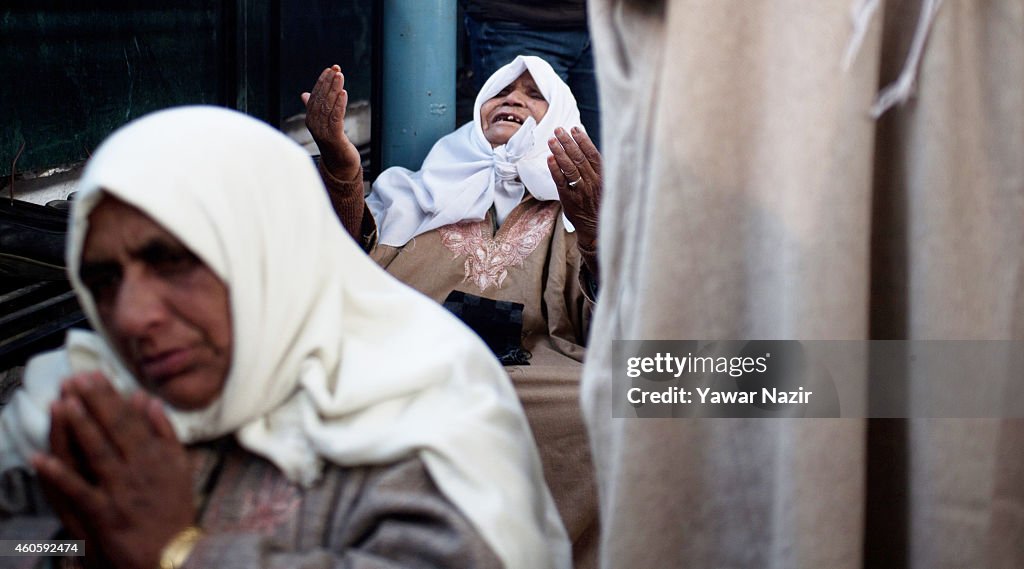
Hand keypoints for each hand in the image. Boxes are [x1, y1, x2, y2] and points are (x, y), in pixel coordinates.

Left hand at [33, 373, 194, 568]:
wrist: (173, 552)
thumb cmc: (174, 509)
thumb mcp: (179, 466)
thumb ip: (164, 431)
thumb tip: (147, 399)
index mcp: (156, 455)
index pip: (130, 419)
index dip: (110, 396)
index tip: (93, 375)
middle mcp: (140, 468)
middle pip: (113, 429)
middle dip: (93, 402)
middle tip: (74, 379)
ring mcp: (122, 490)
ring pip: (97, 453)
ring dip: (79, 427)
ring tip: (63, 404)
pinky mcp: (106, 514)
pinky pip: (79, 491)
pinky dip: (60, 475)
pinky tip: (40, 459)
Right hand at [302, 65, 362, 181]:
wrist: (340, 165)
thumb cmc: (333, 143)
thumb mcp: (324, 123)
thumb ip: (314, 108)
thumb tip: (305, 94)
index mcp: (310, 119)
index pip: (315, 96)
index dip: (322, 82)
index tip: (330, 69)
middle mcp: (314, 124)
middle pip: (321, 99)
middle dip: (328, 82)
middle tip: (336, 68)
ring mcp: (323, 132)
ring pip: (328, 106)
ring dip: (334, 89)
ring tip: (340, 76)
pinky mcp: (334, 138)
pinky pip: (336, 118)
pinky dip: (339, 104)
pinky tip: (343, 93)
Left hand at [546, 127, 601, 248]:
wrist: (595, 228)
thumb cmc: (599, 203)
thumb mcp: (605, 185)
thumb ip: (597, 168)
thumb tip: (586, 147)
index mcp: (603, 176)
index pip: (592, 154)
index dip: (583, 140)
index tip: (574, 129)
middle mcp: (593, 182)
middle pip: (579, 158)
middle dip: (568, 142)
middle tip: (558, 130)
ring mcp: (581, 191)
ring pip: (570, 167)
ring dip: (560, 152)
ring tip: (552, 140)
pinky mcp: (569, 199)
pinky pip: (561, 181)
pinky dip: (555, 169)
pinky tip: (550, 158)